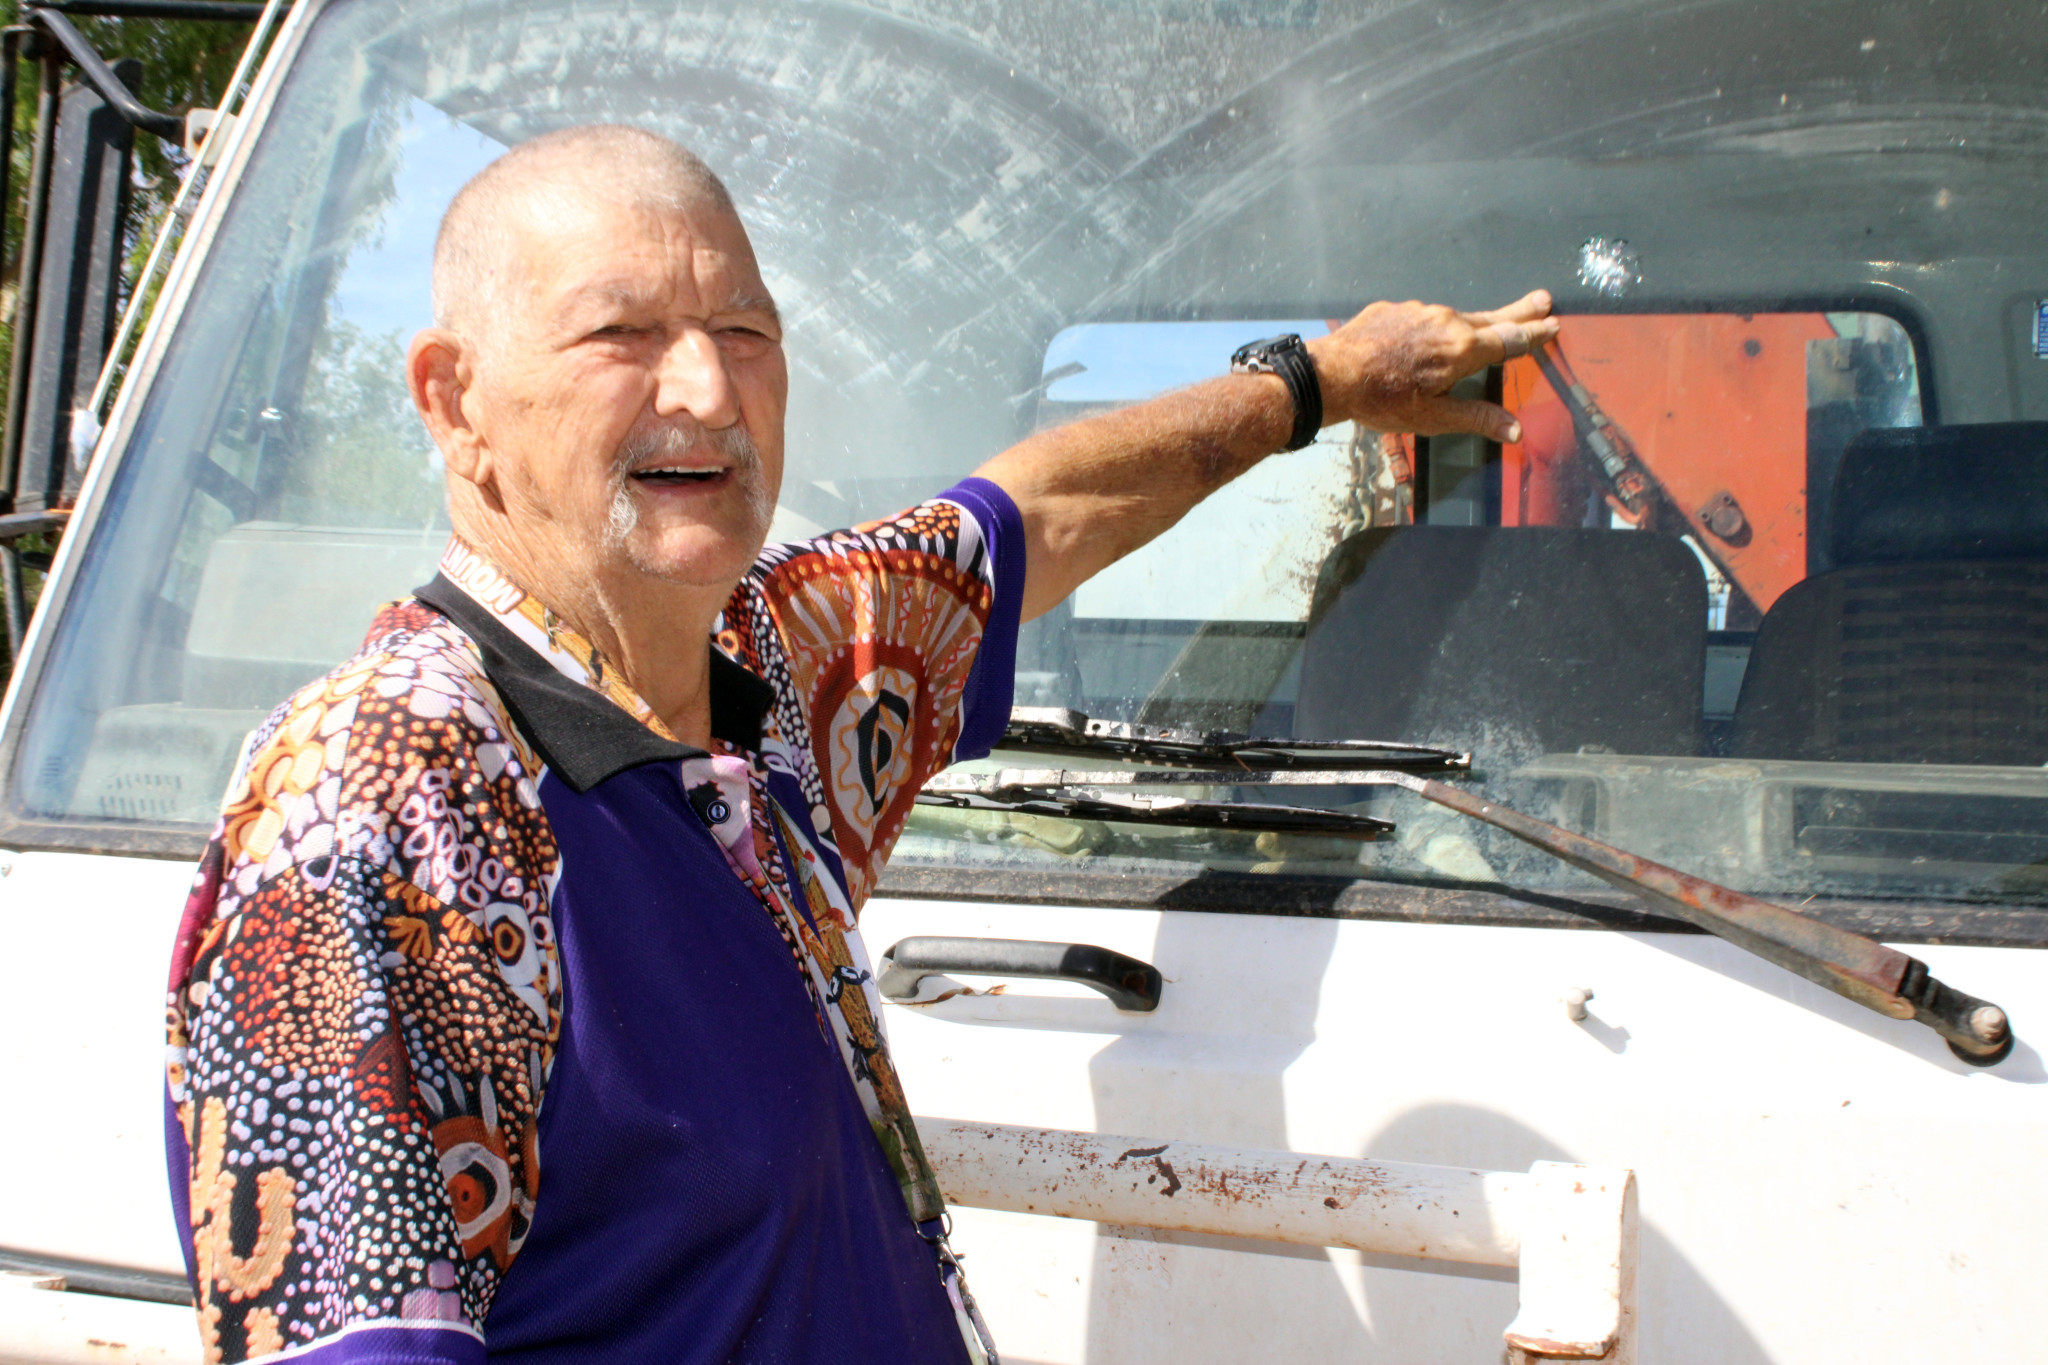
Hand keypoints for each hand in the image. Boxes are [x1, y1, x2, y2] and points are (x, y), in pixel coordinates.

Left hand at [1304, 290, 1557, 442]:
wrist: (1331, 376)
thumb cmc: (1381, 401)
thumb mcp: (1433, 418)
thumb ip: (1476, 418)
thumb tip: (1515, 430)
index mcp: (1462, 349)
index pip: (1508, 339)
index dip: (1532, 333)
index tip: (1552, 323)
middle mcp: (1446, 321)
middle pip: (1490, 318)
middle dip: (1519, 311)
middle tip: (1542, 300)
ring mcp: (1419, 311)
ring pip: (1455, 318)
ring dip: (1472, 324)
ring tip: (1482, 330)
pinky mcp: (1395, 309)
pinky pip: (1423, 318)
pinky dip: (1432, 328)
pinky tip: (1423, 342)